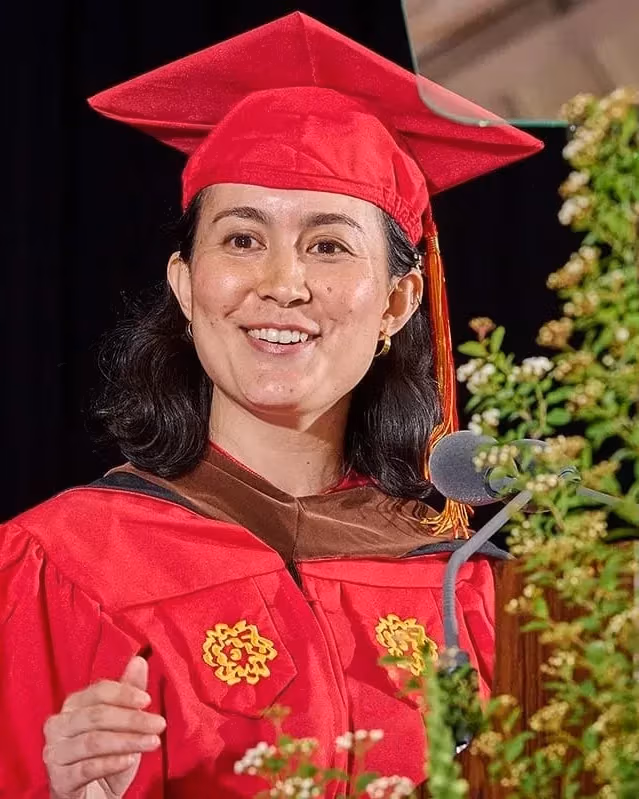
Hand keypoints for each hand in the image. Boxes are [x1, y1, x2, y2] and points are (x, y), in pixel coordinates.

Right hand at [44, 656, 165, 798]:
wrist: (94, 795)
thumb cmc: (108, 754)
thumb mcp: (123, 722)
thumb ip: (128, 691)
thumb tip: (140, 660)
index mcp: (73, 705)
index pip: (98, 692)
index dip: (125, 694)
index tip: (148, 700)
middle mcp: (58, 726)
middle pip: (97, 716)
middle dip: (132, 719)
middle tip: (158, 724)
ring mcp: (55, 753)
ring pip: (93, 741)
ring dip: (127, 741)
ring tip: (152, 742)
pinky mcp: (59, 780)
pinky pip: (86, 768)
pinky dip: (111, 762)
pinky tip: (130, 760)